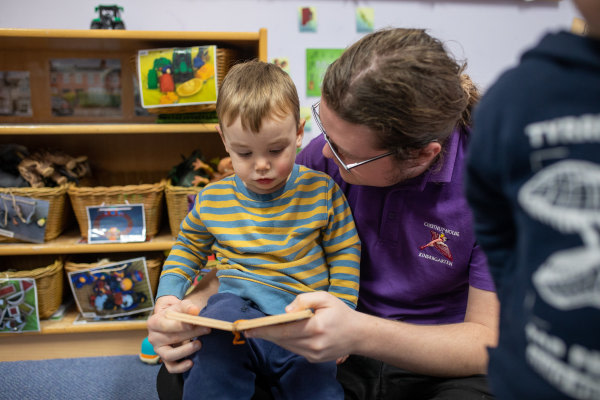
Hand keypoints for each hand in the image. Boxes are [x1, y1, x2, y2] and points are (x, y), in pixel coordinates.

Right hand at [147, 295, 210, 373]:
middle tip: (207, 329)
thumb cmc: (176, 312)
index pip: (165, 325)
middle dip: (191, 334)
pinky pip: (171, 367)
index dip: (179, 325)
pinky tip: (191, 362)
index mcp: (154, 322)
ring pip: (170, 355)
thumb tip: (195, 311)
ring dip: (186, 350)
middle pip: (172, 338)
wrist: (171, 319)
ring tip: (199, 344)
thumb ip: (187, 307)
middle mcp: (153, 338)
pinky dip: (181, 367)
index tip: (193, 324)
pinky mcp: (165, 359)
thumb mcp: (181, 306)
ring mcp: (159, 350)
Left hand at [245, 291, 360, 362]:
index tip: (249, 328)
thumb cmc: (341, 313)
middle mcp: (313, 345)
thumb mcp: (325, 298)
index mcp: (316, 328)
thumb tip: (286, 311)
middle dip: (264, 334)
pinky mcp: (313, 359)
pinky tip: (278, 335)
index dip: (265, 329)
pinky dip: (285, 342)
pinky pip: (294, 349)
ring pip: (286, 346)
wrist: (358, 335)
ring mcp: (313, 355)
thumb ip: (304, 300)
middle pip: (282, 340)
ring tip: (259, 330)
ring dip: (273, 338)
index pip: (285, 330)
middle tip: (247, 329)